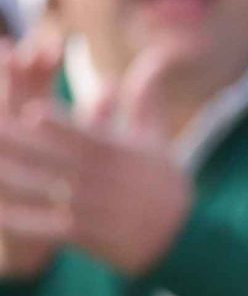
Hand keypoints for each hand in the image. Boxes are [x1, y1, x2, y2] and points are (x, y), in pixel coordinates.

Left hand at [0, 48, 192, 278]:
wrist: (181, 237)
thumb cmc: (162, 185)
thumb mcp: (156, 140)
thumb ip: (146, 100)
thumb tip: (153, 58)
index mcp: (116, 153)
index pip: (81, 133)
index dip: (54, 123)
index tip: (25, 108)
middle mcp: (100, 179)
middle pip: (48, 158)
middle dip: (10, 144)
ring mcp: (90, 208)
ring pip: (37, 190)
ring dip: (4, 179)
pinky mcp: (84, 235)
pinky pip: (41, 228)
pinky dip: (14, 222)